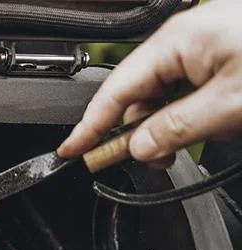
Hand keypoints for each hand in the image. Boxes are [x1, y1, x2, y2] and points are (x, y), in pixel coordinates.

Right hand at [57, 0, 241, 167]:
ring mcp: (203, 46)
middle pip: (139, 96)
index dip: (90, 126)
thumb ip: (177, 129)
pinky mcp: (220, 56)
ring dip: (172, 126)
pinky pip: (189, 89)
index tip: (72, 151)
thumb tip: (138, 147)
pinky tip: (211, 124)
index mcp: (176, 41)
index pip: (115, 91)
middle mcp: (184, 40)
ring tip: (196, 141)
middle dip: (142, 132)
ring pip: (166, 96)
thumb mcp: (230, 103)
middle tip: (154, 161)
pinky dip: (192, 113)